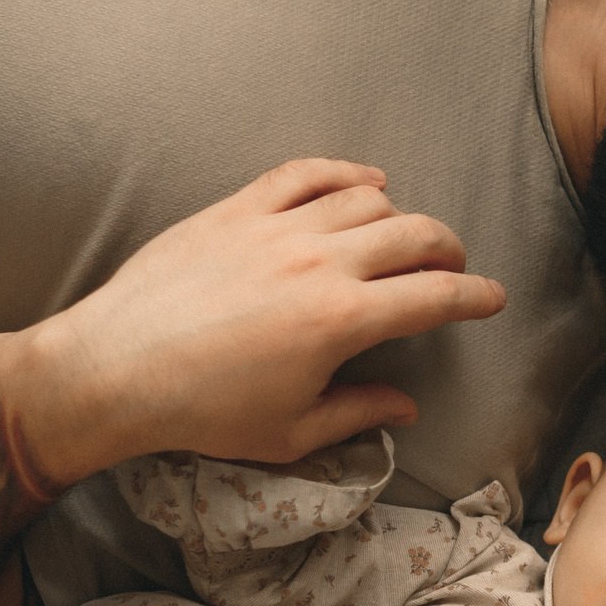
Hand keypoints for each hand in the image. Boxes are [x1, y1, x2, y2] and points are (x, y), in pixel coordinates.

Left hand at [14, 160, 508, 478]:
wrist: (113, 370)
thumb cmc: (201, 412)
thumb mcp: (290, 433)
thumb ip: (357, 414)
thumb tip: (404, 407)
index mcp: (342, 322)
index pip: (436, 297)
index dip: (477, 297)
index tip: (493, 300)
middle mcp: (320, 264)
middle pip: (416, 235)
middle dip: (450, 250)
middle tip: (453, 268)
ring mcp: (277, 228)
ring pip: (368, 199)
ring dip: (400, 216)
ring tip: (403, 237)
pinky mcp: (238, 209)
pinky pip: (306, 173)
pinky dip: (345, 173)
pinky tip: (363, 184)